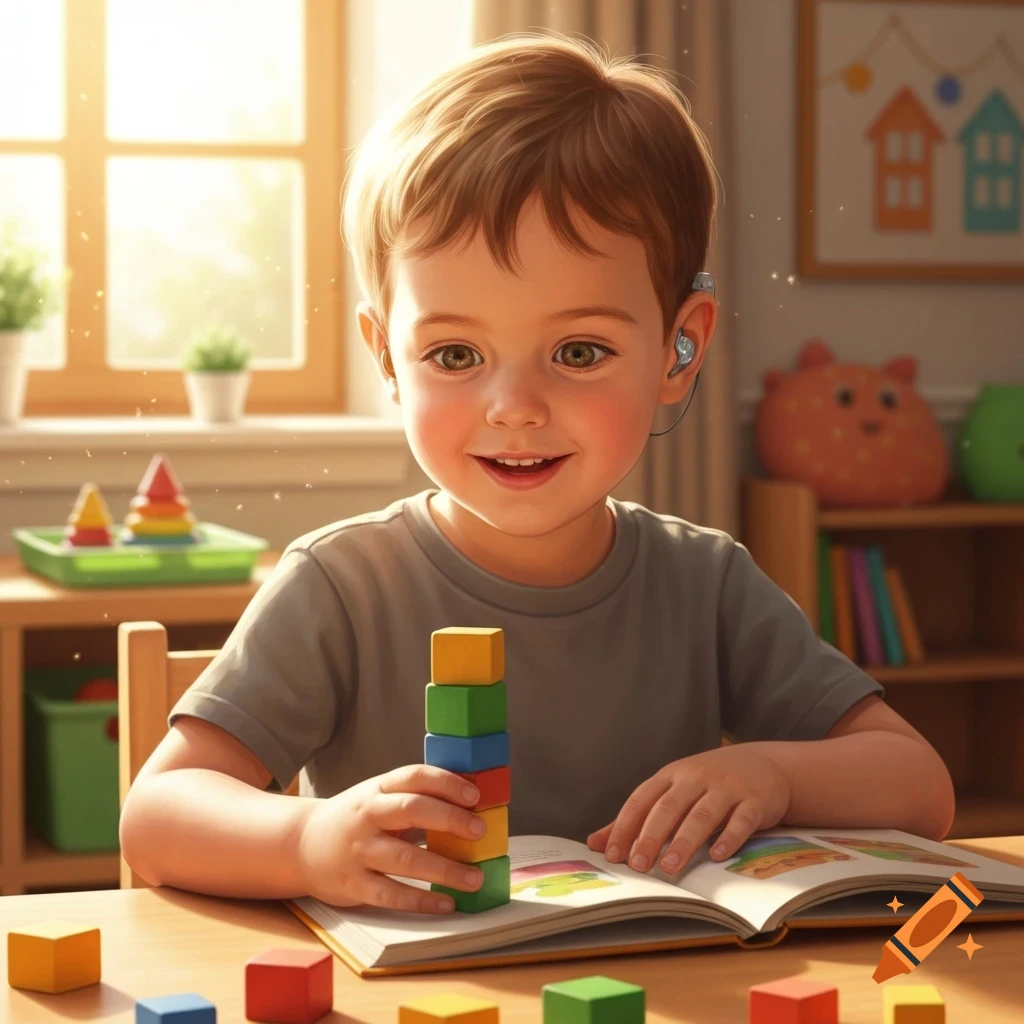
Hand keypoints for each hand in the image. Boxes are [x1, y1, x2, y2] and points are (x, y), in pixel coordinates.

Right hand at [295, 764, 486, 913]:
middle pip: (411, 810)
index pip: (414, 776)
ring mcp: (359, 851)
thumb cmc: (354, 819)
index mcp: (377, 788)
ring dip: (444, 869)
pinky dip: (421, 901)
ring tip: (474, 878)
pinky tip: (446, 903)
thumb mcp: (377, 797)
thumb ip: (414, 797)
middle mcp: (367, 816)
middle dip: (449, 819)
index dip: (446, 782)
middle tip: (479, 831)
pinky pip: (391, 894)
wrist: (300, 844)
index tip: (474, 795)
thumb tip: (469, 806)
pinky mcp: (353, 884)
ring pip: (405, 858)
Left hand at [586, 745, 789, 874]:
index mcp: (671, 775)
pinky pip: (740, 820)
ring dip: (684, 841)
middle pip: (669, 807)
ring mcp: (726, 787)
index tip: (613, 854)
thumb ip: (637, 818)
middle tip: (638, 865)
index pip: (642, 800)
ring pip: (702, 814)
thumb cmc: (709, 783)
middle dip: (651, 836)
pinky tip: (716, 856)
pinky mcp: (754, 800)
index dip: (625, 826)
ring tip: (670, 867)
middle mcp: (696, 778)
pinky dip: (728, 837)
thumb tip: (596, 842)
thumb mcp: (673, 791)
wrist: (763, 765)